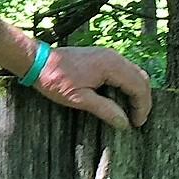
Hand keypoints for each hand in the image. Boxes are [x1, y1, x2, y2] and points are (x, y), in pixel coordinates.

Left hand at [33, 46, 151, 130]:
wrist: (37, 60)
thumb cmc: (54, 79)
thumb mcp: (78, 98)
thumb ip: (104, 109)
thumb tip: (124, 122)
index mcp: (111, 65)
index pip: (138, 86)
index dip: (142, 106)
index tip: (138, 124)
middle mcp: (113, 56)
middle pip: (141, 78)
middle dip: (142, 99)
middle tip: (138, 119)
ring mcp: (107, 55)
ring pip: (134, 73)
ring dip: (136, 91)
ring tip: (131, 111)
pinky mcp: (101, 57)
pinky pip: (123, 70)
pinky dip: (127, 84)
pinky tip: (121, 97)